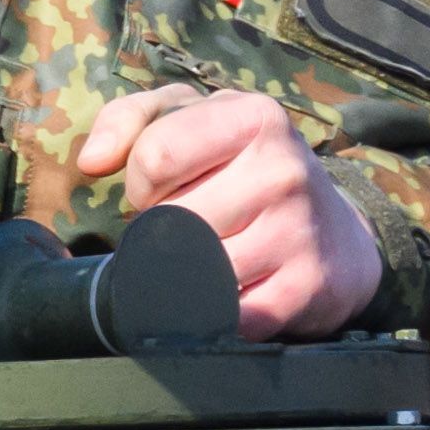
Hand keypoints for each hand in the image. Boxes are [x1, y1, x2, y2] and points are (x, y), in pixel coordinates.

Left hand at [68, 83, 384, 338]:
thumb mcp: (191, 119)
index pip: (154, 158)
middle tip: (184, 231)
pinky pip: (226, 313)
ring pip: (193, 269)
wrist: (336, 234)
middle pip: (170, 221)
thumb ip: (129, 120)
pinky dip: (213, 311)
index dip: (141, 184)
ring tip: (202, 258)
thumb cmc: (243, 168)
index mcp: (253, 117)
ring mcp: (297, 231)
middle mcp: (283, 169)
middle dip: (161, 233)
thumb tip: (93, 161)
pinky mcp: (304, 288)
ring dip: (183, 274)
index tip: (161, 191)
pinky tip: (228, 290)